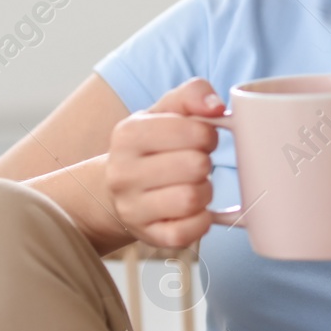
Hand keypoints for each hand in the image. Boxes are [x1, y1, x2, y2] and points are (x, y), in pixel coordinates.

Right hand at [103, 77, 225, 249]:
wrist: (114, 189)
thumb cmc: (150, 145)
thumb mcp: (163, 111)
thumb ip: (192, 94)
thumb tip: (216, 106)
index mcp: (128, 134)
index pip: (194, 131)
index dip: (208, 135)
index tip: (200, 139)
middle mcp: (123, 172)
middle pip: (196, 166)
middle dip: (206, 163)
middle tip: (196, 163)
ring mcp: (132, 208)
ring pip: (193, 199)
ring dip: (205, 191)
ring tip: (193, 185)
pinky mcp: (148, 236)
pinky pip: (188, 232)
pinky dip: (201, 221)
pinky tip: (194, 210)